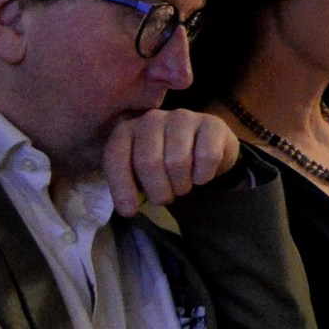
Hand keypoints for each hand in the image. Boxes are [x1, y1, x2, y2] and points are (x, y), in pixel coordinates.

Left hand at [102, 109, 238, 216]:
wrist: (205, 148)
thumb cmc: (165, 164)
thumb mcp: (139, 173)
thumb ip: (129, 184)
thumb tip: (128, 209)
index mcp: (127, 130)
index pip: (116, 157)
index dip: (122, 186)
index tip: (130, 211)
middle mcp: (152, 119)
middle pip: (149, 162)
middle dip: (158, 190)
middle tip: (166, 198)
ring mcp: (183, 117)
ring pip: (178, 161)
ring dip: (181, 185)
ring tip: (182, 186)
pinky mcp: (212, 123)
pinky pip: (207, 157)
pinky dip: (204, 176)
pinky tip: (201, 176)